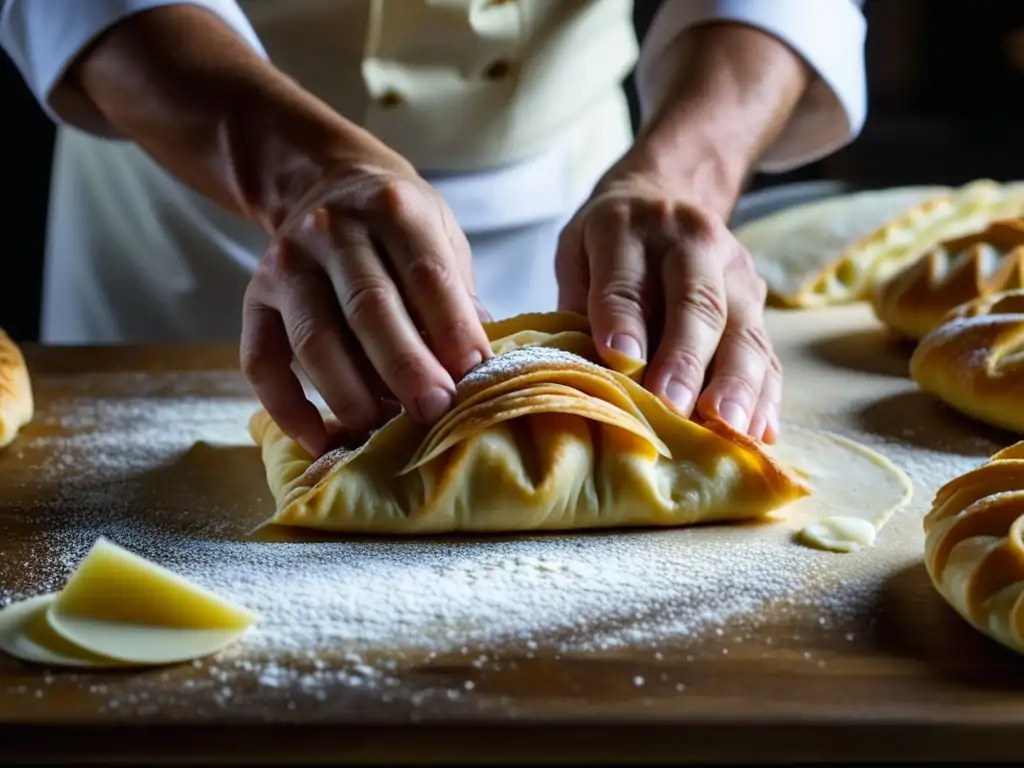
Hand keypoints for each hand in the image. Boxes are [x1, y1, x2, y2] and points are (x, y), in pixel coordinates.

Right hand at [240, 146, 492, 456]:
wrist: (327, 184)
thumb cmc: (399, 226)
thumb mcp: (441, 236)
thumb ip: (458, 294)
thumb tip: (478, 364)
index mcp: (393, 209)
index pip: (426, 275)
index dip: (452, 329)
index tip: (475, 376)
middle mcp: (333, 230)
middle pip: (369, 308)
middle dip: (406, 367)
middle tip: (434, 412)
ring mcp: (287, 265)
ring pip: (315, 338)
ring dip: (352, 393)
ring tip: (383, 432)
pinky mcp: (255, 300)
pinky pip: (261, 361)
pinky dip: (287, 407)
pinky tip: (320, 440)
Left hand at [555, 171, 780, 442]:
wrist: (665, 192)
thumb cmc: (607, 243)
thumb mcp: (577, 254)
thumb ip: (580, 307)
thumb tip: (586, 377)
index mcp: (627, 227)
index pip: (625, 280)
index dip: (624, 321)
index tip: (622, 363)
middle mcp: (689, 241)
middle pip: (695, 303)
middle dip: (686, 359)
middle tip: (673, 407)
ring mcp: (733, 268)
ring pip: (742, 329)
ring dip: (737, 383)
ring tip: (728, 427)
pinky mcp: (758, 298)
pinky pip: (766, 349)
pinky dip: (766, 393)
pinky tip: (760, 430)